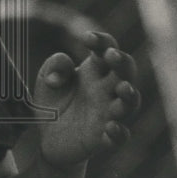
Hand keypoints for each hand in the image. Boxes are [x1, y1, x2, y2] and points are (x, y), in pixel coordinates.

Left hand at [33, 31, 139, 169]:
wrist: (48, 138)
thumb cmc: (54, 102)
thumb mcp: (46, 79)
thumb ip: (54, 66)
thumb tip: (60, 71)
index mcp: (95, 70)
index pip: (107, 49)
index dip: (102, 41)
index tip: (86, 38)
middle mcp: (107, 90)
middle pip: (126, 72)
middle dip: (122, 62)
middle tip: (112, 55)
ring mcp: (109, 114)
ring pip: (130, 103)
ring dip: (129, 95)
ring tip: (122, 88)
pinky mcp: (104, 139)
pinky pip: (119, 137)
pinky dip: (118, 132)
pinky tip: (110, 126)